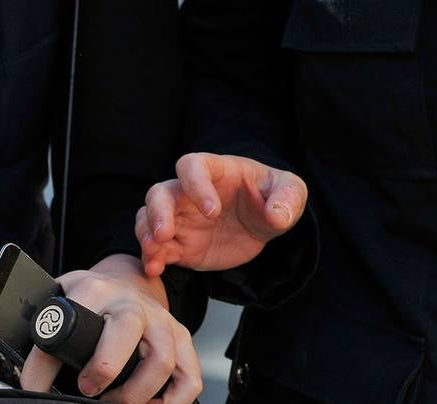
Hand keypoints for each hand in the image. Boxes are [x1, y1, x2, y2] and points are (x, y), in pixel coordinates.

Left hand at [0, 255, 199, 403]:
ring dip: (138, 392)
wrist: (127, 281)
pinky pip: (188, 375)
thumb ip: (2, 331)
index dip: (43, 363)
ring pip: (163, 356)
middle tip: (88, 390)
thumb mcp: (46, 302)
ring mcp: (160, 321)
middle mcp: (130, 303)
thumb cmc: (82, 302)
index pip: (65, 322)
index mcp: (90, 290)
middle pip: (128, 327)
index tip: (30, 388)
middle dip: (106, 364)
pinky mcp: (181, 340)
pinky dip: (175, 399)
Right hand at [136, 153, 306, 277]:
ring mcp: (181, 218)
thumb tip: (277, 215)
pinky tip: (155, 269)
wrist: (261, 225)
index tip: (213, 211)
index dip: (196, 185)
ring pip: (149, 217)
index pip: (192, 167)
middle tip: (165, 233)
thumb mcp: (290, 191)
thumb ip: (287, 197)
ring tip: (154, 253)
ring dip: (147, 233)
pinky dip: (151, 257)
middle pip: (160, 192)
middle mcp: (189, 192)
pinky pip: (156, 247)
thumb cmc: (271, 196)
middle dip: (158, 211)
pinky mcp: (179, 244)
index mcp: (215, 171)